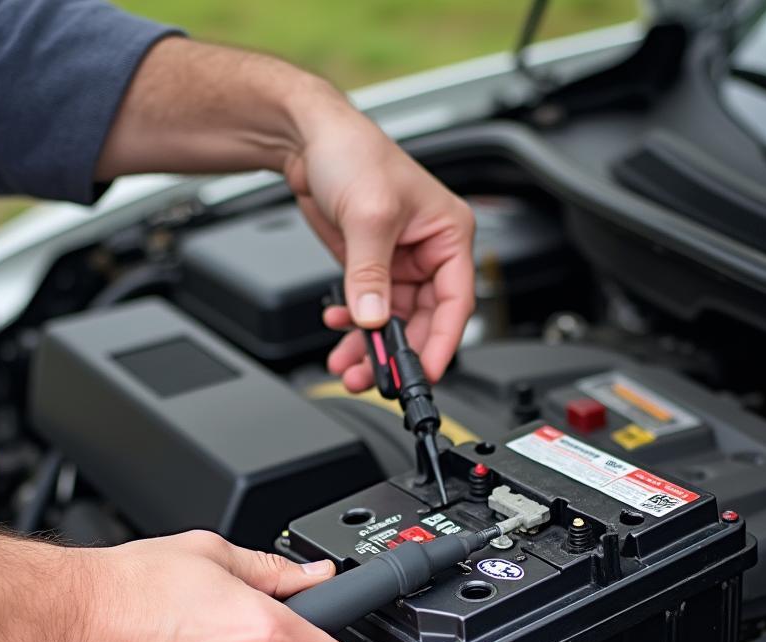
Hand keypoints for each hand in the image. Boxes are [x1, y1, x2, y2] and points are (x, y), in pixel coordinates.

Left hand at [284, 99, 475, 391]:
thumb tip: (374, 319)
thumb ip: (371, 274)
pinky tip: (338, 328)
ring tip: (351, 367)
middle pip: (424, 321)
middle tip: (377, 378)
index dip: (442, 342)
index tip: (424, 371)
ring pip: (394, 323)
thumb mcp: (369, 215)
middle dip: (398, 352)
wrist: (309, 139)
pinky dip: (353, 328)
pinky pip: (368, 312)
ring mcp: (398, 264)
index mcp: (448, 235)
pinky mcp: (370, 269)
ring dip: (371, 348)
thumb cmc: (354, 152)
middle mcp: (429, 253)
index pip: (456, 302)